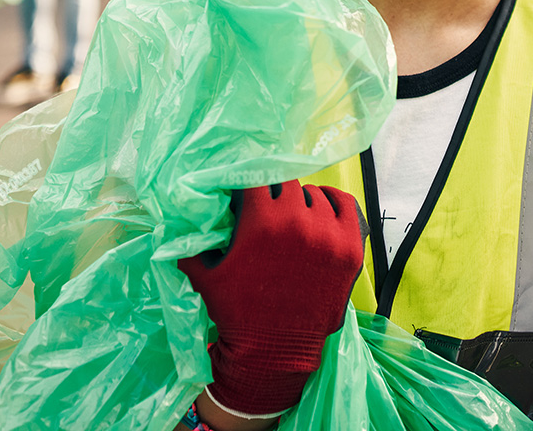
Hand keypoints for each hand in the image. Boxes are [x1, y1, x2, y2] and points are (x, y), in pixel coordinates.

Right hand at [178, 182, 366, 418]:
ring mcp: (328, 234)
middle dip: (273, 194)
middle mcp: (297, 221)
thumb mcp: (205, 274)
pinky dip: (332, 203)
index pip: (256, 178)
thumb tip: (182, 214)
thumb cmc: (236, 312)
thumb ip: (190, 241)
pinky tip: (321, 211)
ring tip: (292, 219)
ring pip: (314, 195)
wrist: (273, 353)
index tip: (246, 193)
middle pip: (285, 184)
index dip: (248, 185)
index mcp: (261, 222)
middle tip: (267, 211)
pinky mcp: (350, 248)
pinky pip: (345, 204)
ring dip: (301, 203)